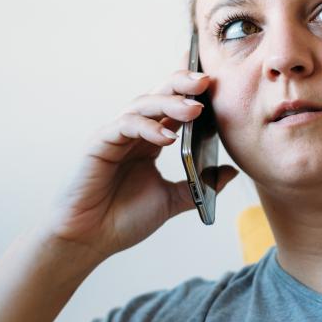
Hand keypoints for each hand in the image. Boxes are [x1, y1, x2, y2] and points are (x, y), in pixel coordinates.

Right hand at [41, 69, 238, 257]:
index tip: (218, 84)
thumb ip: (199, 185)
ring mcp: (115, 136)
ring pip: (143, 105)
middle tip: (207, 81)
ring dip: (170, 103)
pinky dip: (146, 127)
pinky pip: (125, 125)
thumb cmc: (123, 219)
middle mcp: (134, 133)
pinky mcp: (99, 144)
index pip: (174, 107)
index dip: (193, 92)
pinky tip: (167, 137)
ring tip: (194, 109)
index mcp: (150, 141)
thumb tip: (232, 171)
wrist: (89, 240)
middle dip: (183, 84)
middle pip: (159, 96)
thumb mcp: (172, 200)